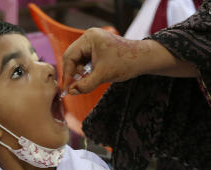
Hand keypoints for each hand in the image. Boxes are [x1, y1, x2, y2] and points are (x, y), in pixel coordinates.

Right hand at [61, 29, 189, 95]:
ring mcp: (94, 41)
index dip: (67, 73)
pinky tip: (91, 77)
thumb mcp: (103, 76)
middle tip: (74, 87)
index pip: (70, 56)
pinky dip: (86, 69)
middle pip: (72, 56)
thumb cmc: (125, 63)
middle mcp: (90, 36)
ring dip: (80, 72)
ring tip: (87, 81)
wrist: (143, 59)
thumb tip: (72, 92)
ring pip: (79, 59)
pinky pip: (86, 59)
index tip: (67, 88)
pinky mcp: (98, 47)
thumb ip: (85, 85)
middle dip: (73, 72)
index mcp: (89, 38)